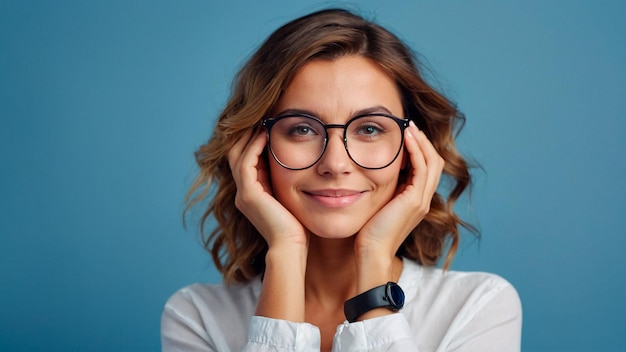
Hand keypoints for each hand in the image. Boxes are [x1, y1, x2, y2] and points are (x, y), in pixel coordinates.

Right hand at [228, 129, 307, 320]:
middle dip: (247, 133)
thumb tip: (310, 165)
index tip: (268, 122)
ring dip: (249, 135)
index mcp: (252, 193)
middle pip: (236, 152)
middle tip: (262, 115)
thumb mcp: (294, 198)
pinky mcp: (248, 195)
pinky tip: (266, 133)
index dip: (254, 139)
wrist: (293, 248)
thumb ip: (294, 182)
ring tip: (263, 119)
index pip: (246, 158)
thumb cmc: (299, 226)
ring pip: (237, 154)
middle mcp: (244, 192)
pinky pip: (246, 162)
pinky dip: (254, 146)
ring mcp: (243, 194)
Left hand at [354, 121, 444, 288]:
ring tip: (409, 125)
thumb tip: (369, 173)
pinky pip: (422, 167)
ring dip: (421, 141)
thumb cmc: (368, 233)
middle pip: (435, 161)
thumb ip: (382, 190)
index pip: (426, 168)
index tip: (407, 133)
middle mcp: (423, 200)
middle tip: (410, 124)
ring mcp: (421, 200)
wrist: (370, 253)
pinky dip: (416, 150)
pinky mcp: (415, 200)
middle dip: (423, 141)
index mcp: (416, 201)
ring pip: (432, 161)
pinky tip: (405, 138)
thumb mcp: (377, 205)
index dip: (420, 149)